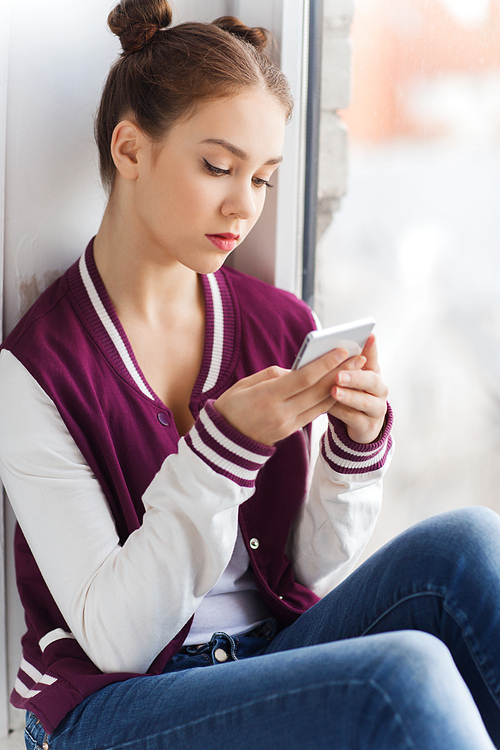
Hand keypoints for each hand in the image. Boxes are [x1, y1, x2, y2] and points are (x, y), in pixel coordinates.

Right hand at [214, 348, 364, 445]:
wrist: (224, 442)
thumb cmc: (232, 405)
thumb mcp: (247, 383)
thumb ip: (275, 375)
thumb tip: (300, 370)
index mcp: (268, 397)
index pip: (303, 378)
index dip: (325, 364)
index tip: (342, 350)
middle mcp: (282, 413)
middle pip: (318, 391)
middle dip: (341, 372)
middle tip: (360, 357)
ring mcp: (288, 425)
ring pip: (322, 404)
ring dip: (341, 385)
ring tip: (356, 370)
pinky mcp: (292, 431)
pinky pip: (316, 413)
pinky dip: (329, 399)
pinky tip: (340, 386)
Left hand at [328, 334, 387, 443]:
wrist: (361, 425)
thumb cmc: (354, 394)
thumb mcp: (352, 377)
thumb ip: (346, 363)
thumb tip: (334, 345)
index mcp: (374, 373)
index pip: (374, 358)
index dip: (372, 348)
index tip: (369, 335)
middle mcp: (380, 390)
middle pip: (372, 381)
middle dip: (355, 377)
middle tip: (339, 374)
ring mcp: (376, 409)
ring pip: (364, 402)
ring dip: (349, 396)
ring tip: (334, 391)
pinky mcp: (368, 426)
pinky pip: (354, 419)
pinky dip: (341, 412)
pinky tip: (328, 407)